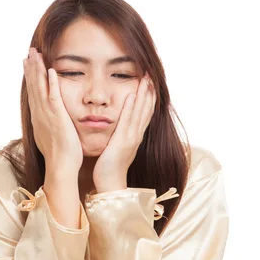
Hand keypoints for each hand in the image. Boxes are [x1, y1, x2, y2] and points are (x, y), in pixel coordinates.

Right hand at [23, 47, 82, 173]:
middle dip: (31, 68)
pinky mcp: (57, 117)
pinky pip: (53, 97)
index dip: (30, 77)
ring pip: (40, 88)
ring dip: (37, 70)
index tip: (27, 63)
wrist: (60, 166)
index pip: (33, 93)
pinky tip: (51, 71)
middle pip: (33, 86)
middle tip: (29, 52)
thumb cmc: (59, 156)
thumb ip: (48, 127)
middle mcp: (39, 114)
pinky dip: (51, 84)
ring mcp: (47, 115)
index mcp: (38, 118)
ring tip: (35, 55)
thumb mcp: (50, 138)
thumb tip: (45, 124)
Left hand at [93, 75, 155, 191]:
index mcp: (135, 137)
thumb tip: (118, 129)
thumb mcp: (117, 148)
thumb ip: (119, 137)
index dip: (148, 97)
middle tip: (150, 74)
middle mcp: (136, 136)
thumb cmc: (109, 168)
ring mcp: (131, 138)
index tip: (149, 83)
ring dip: (143, 95)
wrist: (110, 184)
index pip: (144, 113)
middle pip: (146, 109)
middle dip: (149, 92)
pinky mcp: (122, 141)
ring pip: (140, 112)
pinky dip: (131, 108)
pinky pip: (127, 121)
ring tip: (146, 79)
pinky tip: (132, 95)